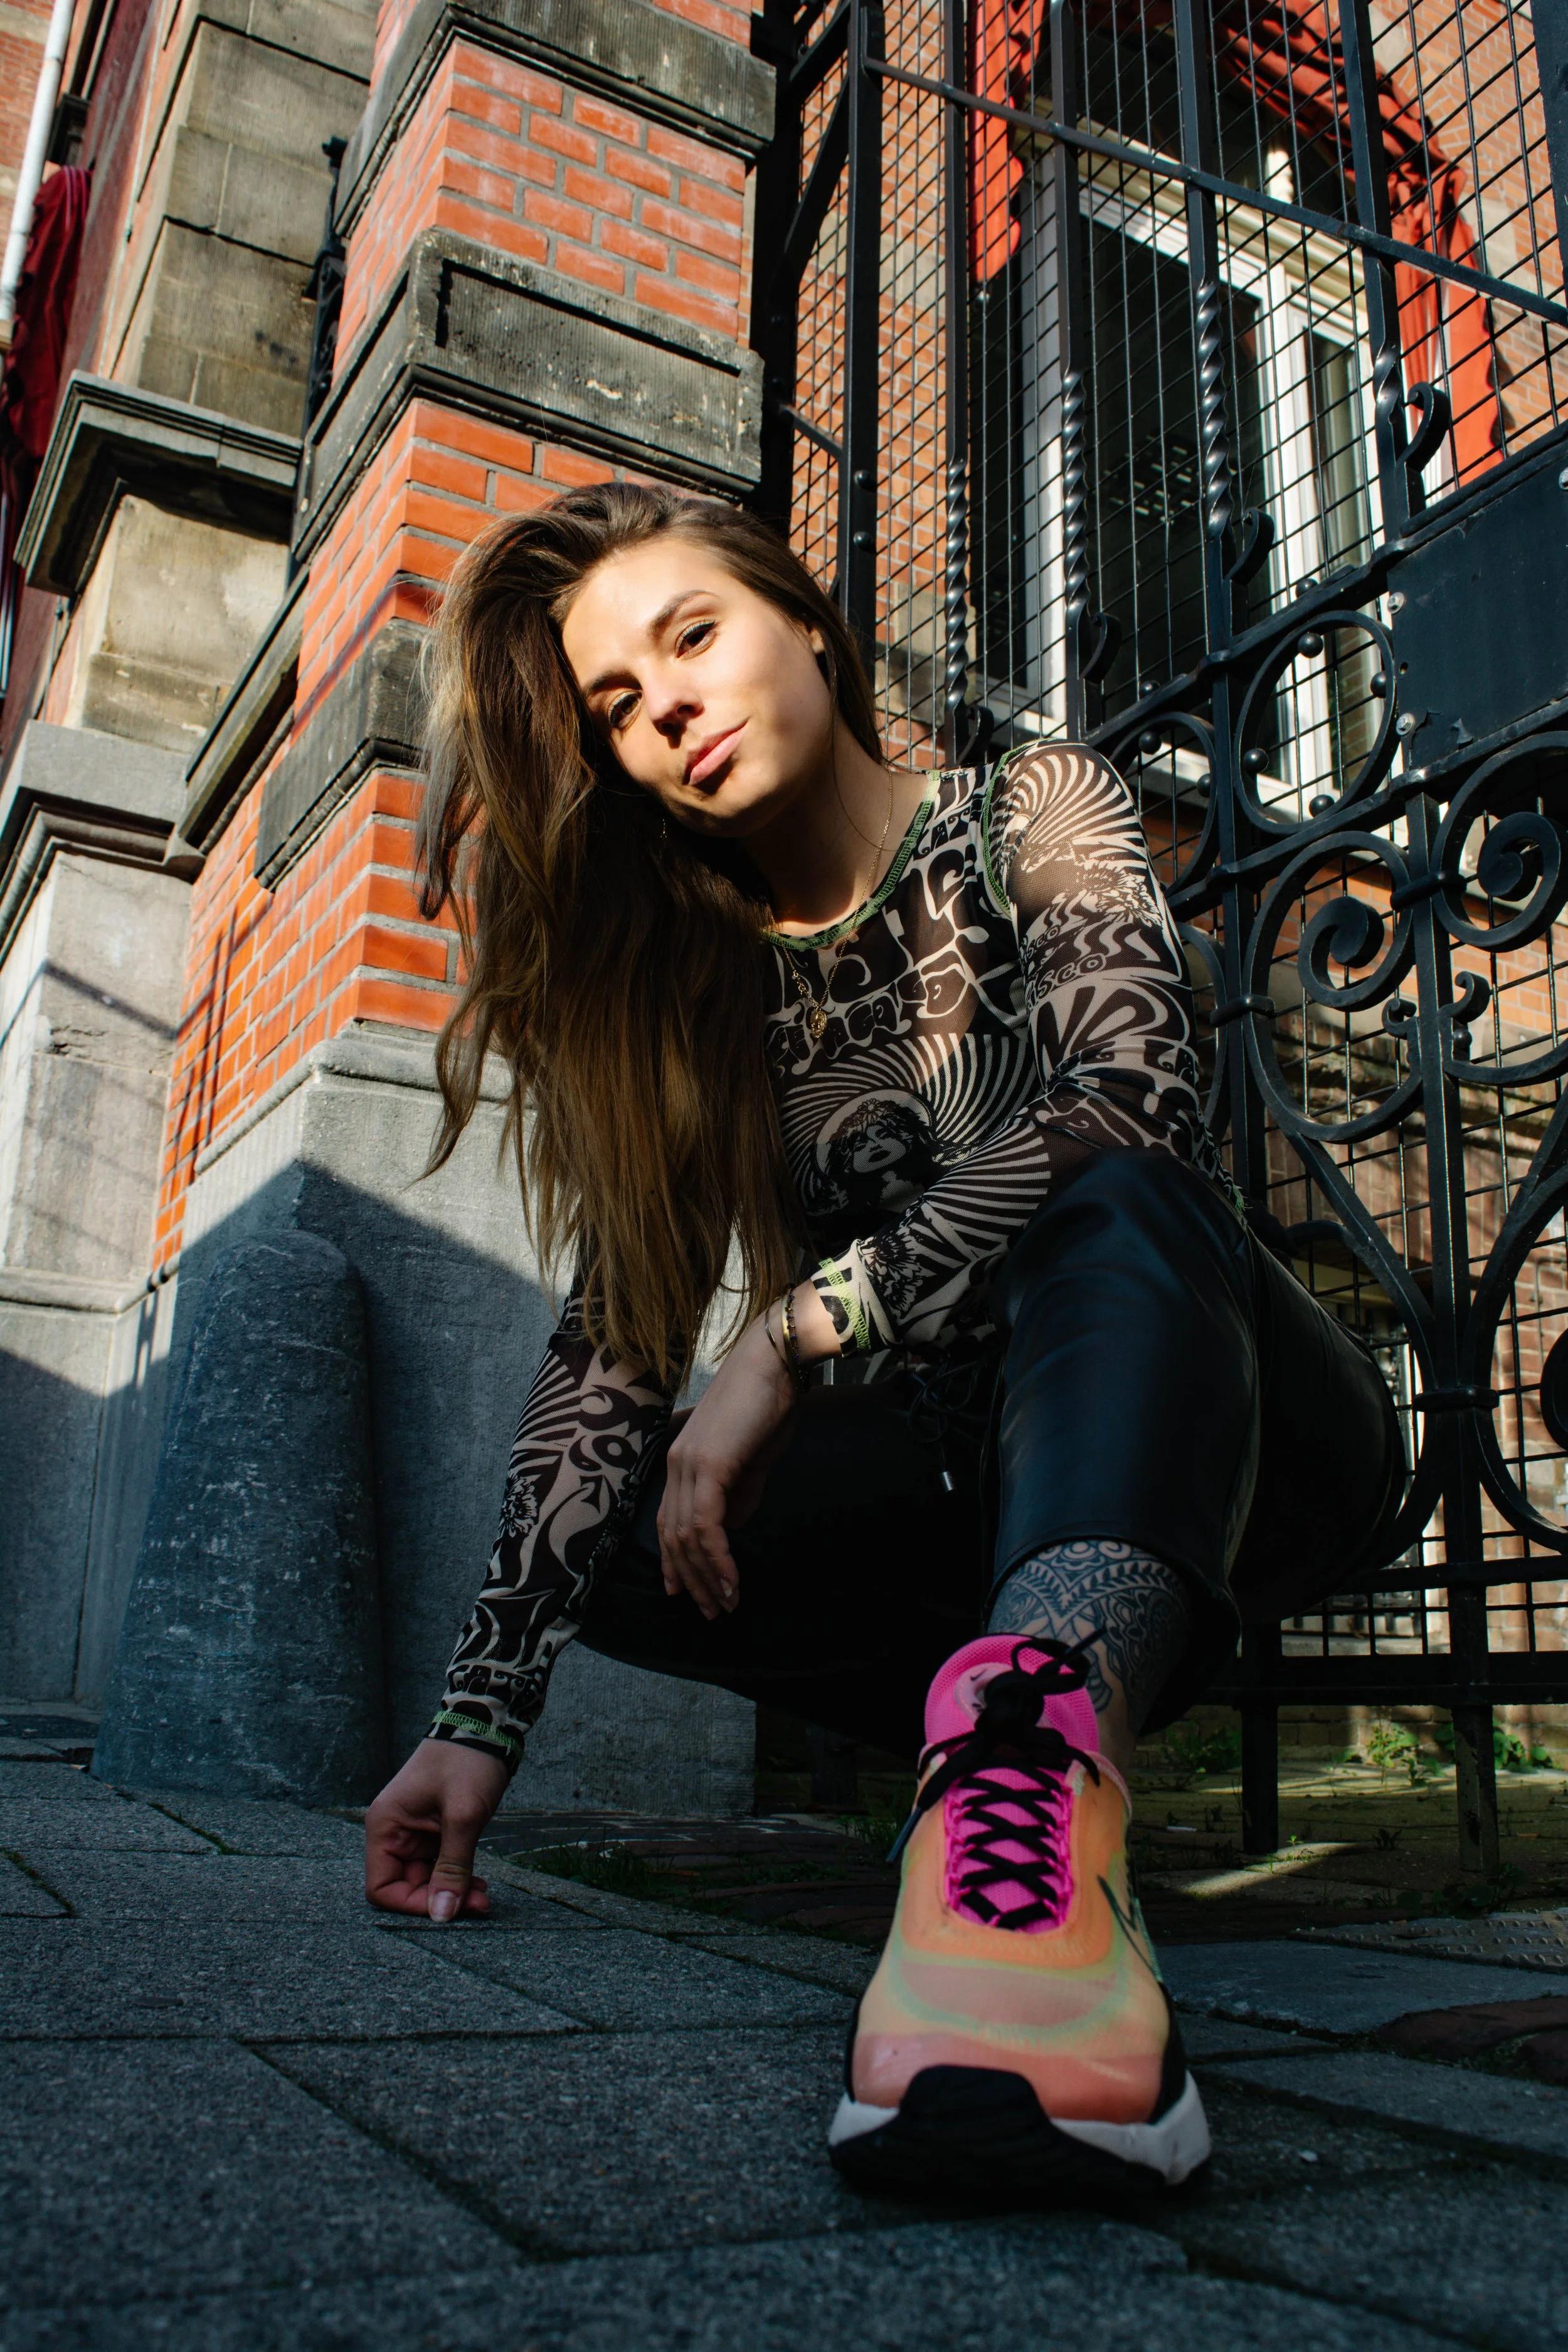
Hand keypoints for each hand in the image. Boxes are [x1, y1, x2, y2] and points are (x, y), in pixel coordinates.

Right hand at [364, 1737, 507, 1921]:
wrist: (486, 1725)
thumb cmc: (468, 1762)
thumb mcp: (463, 1816)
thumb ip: (452, 1867)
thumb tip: (442, 1915)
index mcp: (385, 1826)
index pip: (381, 1887)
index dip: (412, 1905)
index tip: (447, 1911)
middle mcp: (393, 1833)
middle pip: (405, 1887)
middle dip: (440, 1901)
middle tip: (478, 1904)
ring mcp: (414, 1833)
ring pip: (426, 1880)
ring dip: (453, 1892)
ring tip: (483, 1895)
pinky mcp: (434, 1832)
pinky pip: (439, 1866)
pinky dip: (458, 1877)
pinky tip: (479, 1883)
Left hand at [657, 1285, 837, 1618]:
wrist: (775, 1364)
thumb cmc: (768, 1405)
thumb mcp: (753, 1459)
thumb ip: (739, 1493)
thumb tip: (729, 1528)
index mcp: (682, 1462)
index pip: (670, 1522)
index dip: (676, 1561)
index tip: (688, 1592)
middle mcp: (676, 1466)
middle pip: (673, 1537)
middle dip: (692, 1579)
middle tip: (712, 1611)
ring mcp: (688, 1465)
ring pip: (687, 1537)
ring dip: (707, 1577)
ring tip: (725, 1605)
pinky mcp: (708, 1466)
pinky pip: (706, 1526)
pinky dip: (718, 1559)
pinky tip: (732, 1580)